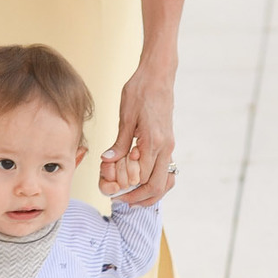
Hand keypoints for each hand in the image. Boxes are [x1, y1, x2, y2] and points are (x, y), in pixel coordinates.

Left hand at [99, 63, 176, 204]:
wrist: (158, 75)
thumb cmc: (140, 90)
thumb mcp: (126, 116)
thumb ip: (120, 142)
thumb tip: (107, 161)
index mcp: (153, 141)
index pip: (142, 177)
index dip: (127, 188)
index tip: (112, 193)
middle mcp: (165, 146)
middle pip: (157, 185)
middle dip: (140, 198)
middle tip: (122, 203)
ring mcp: (169, 145)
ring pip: (165, 180)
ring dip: (150, 193)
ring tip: (132, 199)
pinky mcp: (168, 142)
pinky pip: (166, 169)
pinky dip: (155, 181)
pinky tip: (140, 183)